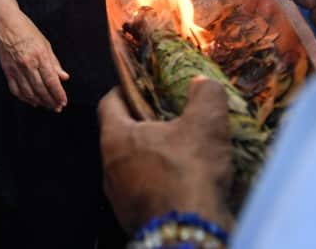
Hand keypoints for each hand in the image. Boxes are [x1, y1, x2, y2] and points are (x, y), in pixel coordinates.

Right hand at [0, 10, 68, 111]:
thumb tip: (63, 77)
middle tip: (57, 107)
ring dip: (39, 102)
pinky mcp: (6, 70)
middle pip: (41, 89)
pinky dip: (24, 98)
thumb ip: (54, 62)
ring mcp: (16, 68)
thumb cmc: (25, 29)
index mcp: (40, 56)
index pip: (52, 80)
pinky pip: (15, 89)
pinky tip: (30, 100)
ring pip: (28, 92)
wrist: (4, 22)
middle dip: (50, 101)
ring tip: (46, 105)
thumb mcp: (45, 43)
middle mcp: (28, 64)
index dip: (58, 94)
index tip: (63, 101)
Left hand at [97, 81, 233, 234]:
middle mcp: (110, 167)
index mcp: (115, 138)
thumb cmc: (188, 174)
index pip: (109, 103)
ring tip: (182, 153)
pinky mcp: (134, 218)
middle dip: (145, 126)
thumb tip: (202, 82)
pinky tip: (185, 183)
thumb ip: (205, 95)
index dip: (126, 90)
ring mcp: (120, 196)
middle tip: (171, 119)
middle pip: (122, 136)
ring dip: (153, 158)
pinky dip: (161, 184)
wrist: (187, 235)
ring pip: (133, 166)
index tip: (144, 87)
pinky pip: (145, 192)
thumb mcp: (206, 124)